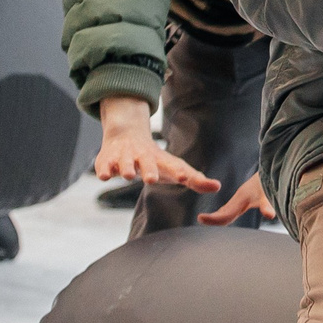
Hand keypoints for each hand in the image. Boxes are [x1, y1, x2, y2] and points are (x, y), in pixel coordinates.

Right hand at [90, 93, 219, 193]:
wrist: (126, 135)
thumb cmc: (156, 158)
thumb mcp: (174, 167)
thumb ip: (195, 179)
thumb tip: (218, 186)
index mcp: (161, 160)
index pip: (172, 166)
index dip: (179, 172)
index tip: (185, 178)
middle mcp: (143, 156)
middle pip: (147, 163)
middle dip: (149, 170)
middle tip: (152, 179)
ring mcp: (125, 157)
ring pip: (125, 162)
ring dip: (126, 168)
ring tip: (127, 175)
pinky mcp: (108, 160)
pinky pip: (105, 165)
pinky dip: (105, 170)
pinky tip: (105, 175)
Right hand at [200, 172, 274, 225]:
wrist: (276, 161)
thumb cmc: (273, 177)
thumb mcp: (270, 192)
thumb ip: (267, 204)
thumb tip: (269, 215)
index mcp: (242, 197)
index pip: (226, 213)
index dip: (213, 219)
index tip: (200, 218)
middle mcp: (241, 197)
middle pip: (225, 212)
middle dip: (213, 218)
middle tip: (201, 220)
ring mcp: (244, 196)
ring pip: (228, 209)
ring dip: (219, 216)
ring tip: (210, 221)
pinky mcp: (248, 195)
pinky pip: (234, 206)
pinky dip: (227, 212)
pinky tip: (227, 214)